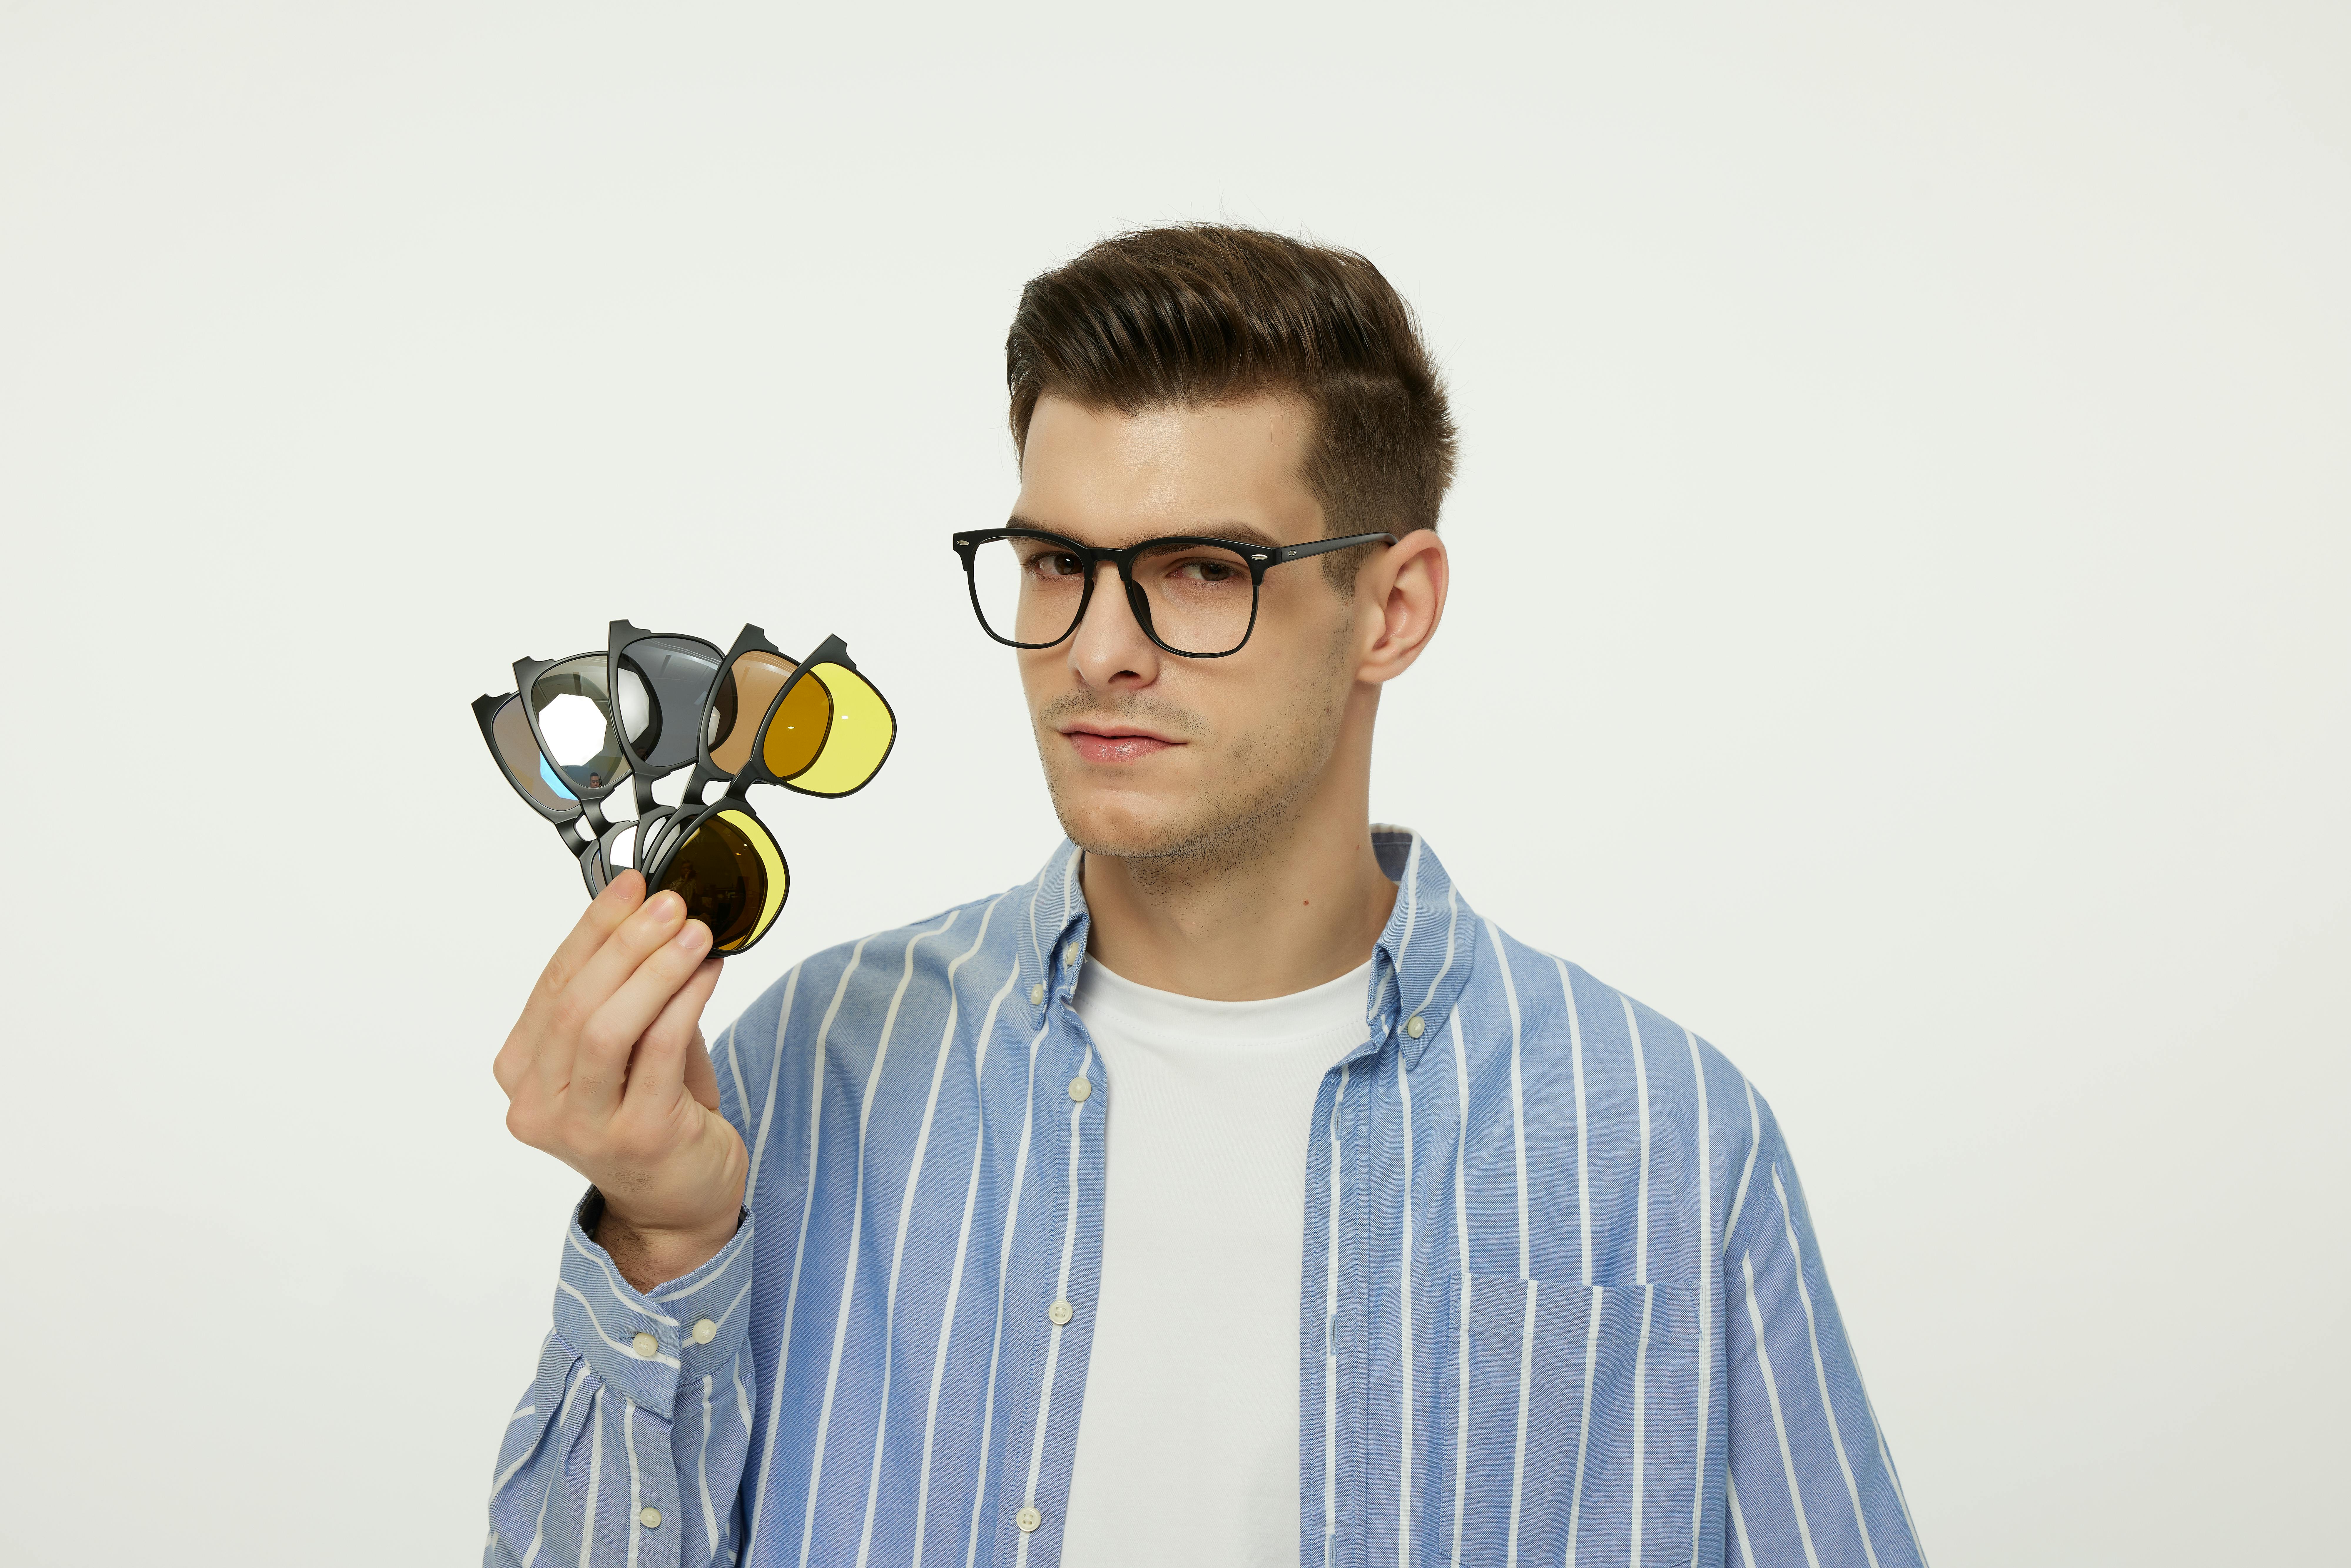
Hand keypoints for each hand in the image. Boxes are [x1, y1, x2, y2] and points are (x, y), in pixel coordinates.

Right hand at [494, 871, 746, 1290]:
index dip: (592, 928)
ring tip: (693, 933)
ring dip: (653, 970)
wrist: (678, 1202)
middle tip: (670, 904)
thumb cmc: (653, 1115)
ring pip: (605, 1028)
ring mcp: (584, 1127)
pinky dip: (684, 1002)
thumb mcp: (626, 1048)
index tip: (631, 883)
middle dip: (624, 943)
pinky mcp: (637, 1138)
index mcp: (523, 1072)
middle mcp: (540, 1104)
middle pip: (574, 1003)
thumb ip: (625, 992)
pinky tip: (707, 973)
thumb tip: (650, 912)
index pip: (552, 983)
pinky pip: (657, 1053)